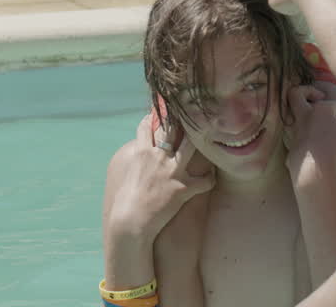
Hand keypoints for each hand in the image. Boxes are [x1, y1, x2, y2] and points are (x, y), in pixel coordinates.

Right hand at [106, 116, 215, 243]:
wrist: (130, 222)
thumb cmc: (125, 203)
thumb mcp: (128, 176)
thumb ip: (136, 164)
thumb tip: (137, 162)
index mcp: (141, 153)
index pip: (147, 126)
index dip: (155, 117)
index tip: (162, 113)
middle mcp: (157, 157)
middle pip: (171, 128)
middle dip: (180, 120)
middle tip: (190, 117)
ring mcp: (171, 171)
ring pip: (191, 146)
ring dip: (199, 144)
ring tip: (207, 142)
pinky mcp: (183, 188)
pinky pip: (205, 180)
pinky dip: (209, 179)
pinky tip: (210, 179)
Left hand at [284, 84, 335, 178]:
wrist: (315, 174)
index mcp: (321, 110)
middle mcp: (304, 117)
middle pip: (296, 94)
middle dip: (307, 91)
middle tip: (319, 97)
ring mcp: (295, 132)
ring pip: (292, 115)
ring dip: (305, 115)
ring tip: (320, 122)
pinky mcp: (292, 147)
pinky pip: (296, 136)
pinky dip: (306, 135)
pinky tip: (317, 142)